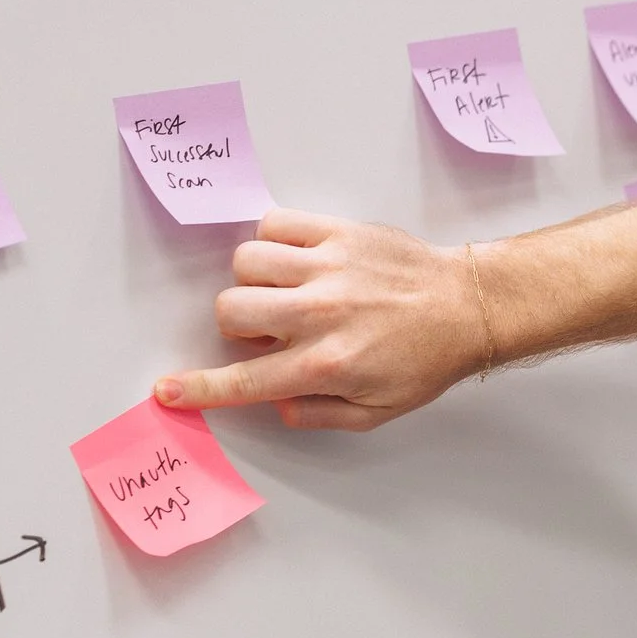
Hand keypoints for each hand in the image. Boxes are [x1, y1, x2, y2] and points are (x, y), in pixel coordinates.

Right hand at [152, 209, 486, 430]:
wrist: (467, 307)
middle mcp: (319, 315)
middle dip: (238, 326)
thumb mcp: (376, 411)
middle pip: (230, 310)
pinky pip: (276, 223)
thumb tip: (275, 403)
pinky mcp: (340, 233)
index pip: (245, 380)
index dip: (200, 389)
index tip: (169, 390)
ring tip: (286, 290)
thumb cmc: (424, 360)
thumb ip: (319, 414)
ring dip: (255, 281)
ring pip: (246, 262)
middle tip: (272, 330)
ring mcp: (328, 269)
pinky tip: (296, 259)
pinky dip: (274, 240)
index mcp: (325, 364)